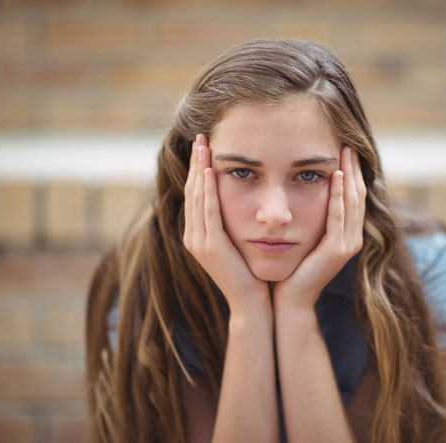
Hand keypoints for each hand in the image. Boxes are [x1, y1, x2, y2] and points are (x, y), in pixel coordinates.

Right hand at [183, 134, 270, 310]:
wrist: (253, 303)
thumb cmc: (251, 274)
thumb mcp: (238, 244)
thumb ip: (232, 223)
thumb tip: (241, 200)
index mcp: (198, 236)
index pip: (196, 195)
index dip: (198, 170)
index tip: (204, 147)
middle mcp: (193, 237)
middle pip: (193, 192)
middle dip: (196, 163)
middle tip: (201, 137)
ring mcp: (199, 243)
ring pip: (198, 198)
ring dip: (200, 170)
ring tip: (204, 146)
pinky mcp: (211, 247)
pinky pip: (209, 211)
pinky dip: (209, 190)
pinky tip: (211, 171)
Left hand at [272, 145, 366, 310]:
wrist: (289, 299)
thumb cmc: (292, 267)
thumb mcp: (305, 236)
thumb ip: (310, 217)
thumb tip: (302, 191)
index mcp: (346, 234)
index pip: (353, 196)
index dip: (352, 172)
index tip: (344, 149)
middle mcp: (352, 238)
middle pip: (357, 195)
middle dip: (354, 168)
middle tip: (348, 143)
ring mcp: (348, 244)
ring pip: (352, 202)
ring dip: (349, 175)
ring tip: (344, 152)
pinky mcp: (337, 250)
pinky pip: (339, 215)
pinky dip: (338, 195)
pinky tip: (335, 176)